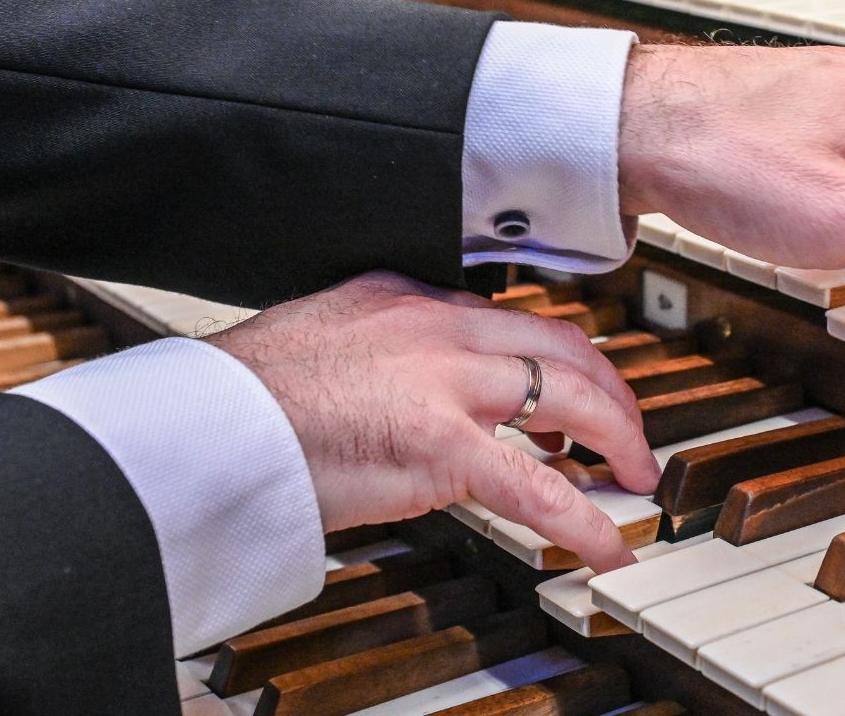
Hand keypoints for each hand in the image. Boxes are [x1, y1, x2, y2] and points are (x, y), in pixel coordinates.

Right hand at [204, 271, 655, 570]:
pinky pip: (539, 488)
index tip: (569, 382)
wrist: (209, 422)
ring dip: (618, 438)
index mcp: (406, 298)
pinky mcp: (442, 445)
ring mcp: (445, 384)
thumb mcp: (319, 338)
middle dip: (609, 389)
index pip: (506, 318)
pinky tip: (606, 546)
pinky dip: (585, 520)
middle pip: (560, 345)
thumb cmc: (244, 398)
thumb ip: (371, 351)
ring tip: (635, 475)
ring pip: (569, 397)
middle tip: (626, 430)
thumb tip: (392, 387)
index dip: (553, 354)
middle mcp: (437, 327)